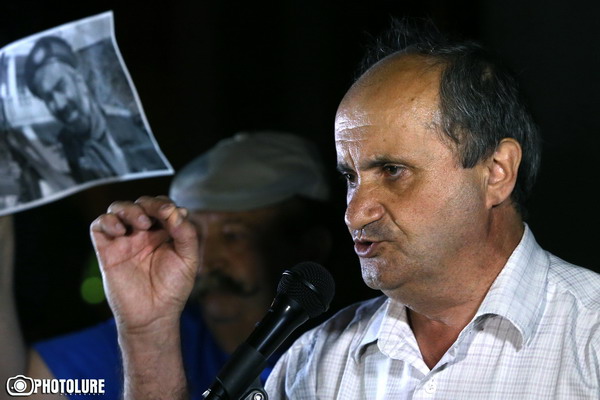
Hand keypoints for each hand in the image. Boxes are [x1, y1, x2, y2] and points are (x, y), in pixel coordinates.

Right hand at [90, 196, 198, 335]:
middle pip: (141, 204)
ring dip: (129, 209)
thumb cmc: (173, 289)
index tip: (172, 213)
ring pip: (118, 209)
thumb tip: (177, 210)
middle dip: (149, 204)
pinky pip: (99, 226)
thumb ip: (186, 233)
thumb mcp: (188, 259)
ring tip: (141, 224)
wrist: (152, 316)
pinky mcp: (107, 251)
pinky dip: (107, 221)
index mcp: (164, 233)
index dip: (165, 204)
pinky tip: (121, 231)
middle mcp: (143, 234)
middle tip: (157, 215)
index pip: (162, 206)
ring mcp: (124, 241)